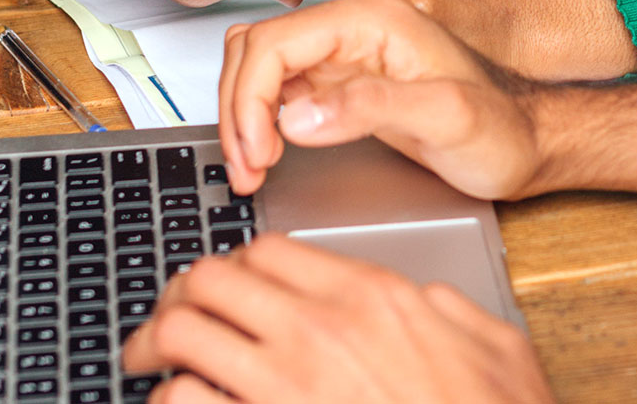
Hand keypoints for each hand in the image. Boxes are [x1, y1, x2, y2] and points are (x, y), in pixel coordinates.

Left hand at [122, 236, 552, 403]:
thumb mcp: (493, 345)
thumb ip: (446, 311)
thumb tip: (424, 299)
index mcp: (370, 297)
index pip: (271, 249)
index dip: (239, 261)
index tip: (230, 281)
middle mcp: (318, 333)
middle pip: (212, 279)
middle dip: (179, 291)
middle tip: (168, 314)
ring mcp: (284, 388)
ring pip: (183, 334)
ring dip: (153, 344)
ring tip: (143, 358)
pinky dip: (168, 401)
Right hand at [218, 0, 552, 201]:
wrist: (525, 138)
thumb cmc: (501, 126)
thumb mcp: (448, 118)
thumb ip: (372, 109)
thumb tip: (296, 116)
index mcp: (375, 15)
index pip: (275, 41)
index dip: (250, 101)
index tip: (256, 155)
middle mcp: (354, 22)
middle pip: (254, 46)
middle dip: (236, 109)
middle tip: (247, 170)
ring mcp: (343, 49)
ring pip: (256, 63)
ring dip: (240, 113)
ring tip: (254, 167)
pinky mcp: (339, 77)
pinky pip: (274, 84)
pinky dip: (256, 117)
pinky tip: (269, 153)